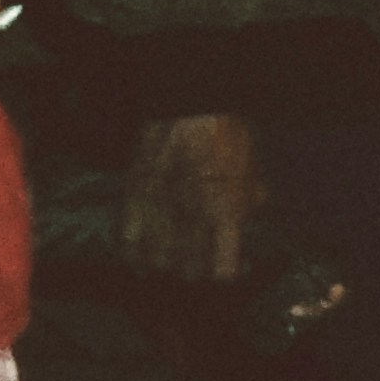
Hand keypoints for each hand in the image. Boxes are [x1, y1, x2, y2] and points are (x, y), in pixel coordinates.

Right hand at [121, 114, 265, 283]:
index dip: (223, 275)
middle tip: (196, 264)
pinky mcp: (133, 196)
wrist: (188, 106)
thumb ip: (250, 200)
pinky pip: (127, 238)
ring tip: (168, 261)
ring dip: (165, 264)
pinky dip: (133, 253)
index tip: (224, 270)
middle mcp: (191, 217)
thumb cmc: (226, 134)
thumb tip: (248, 215)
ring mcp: (159, 208)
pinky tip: (138, 259)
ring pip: (157, 259)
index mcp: (225, 213)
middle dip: (194, 271)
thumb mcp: (252, 169)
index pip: (222, 270)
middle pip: (188, 270)